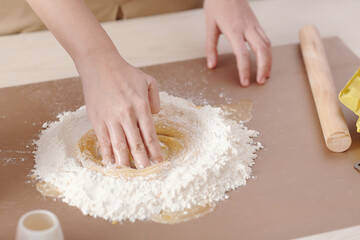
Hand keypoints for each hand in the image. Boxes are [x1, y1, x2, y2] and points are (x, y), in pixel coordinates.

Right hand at [76, 51, 162, 168]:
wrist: (99, 64)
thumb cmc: (125, 72)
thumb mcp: (149, 81)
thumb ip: (156, 100)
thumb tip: (155, 116)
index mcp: (140, 106)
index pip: (150, 135)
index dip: (155, 151)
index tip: (160, 162)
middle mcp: (126, 114)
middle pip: (136, 144)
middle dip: (142, 161)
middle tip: (147, 173)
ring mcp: (110, 118)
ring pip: (119, 145)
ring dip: (125, 162)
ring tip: (130, 173)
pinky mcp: (97, 119)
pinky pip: (103, 141)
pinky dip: (108, 154)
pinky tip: (112, 163)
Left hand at [204, 0, 271, 85]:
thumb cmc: (217, 5)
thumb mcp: (210, 26)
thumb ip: (210, 47)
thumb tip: (211, 66)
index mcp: (234, 30)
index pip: (242, 54)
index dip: (244, 70)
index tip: (244, 82)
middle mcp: (247, 28)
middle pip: (262, 50)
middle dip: (263, 68)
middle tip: (260, 82)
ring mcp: (254, 25)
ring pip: (267, 45)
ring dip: (268, 62)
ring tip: (265, 75)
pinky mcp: (257, 23)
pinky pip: (266, 39)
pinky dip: (268, 52)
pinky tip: (265, 61)